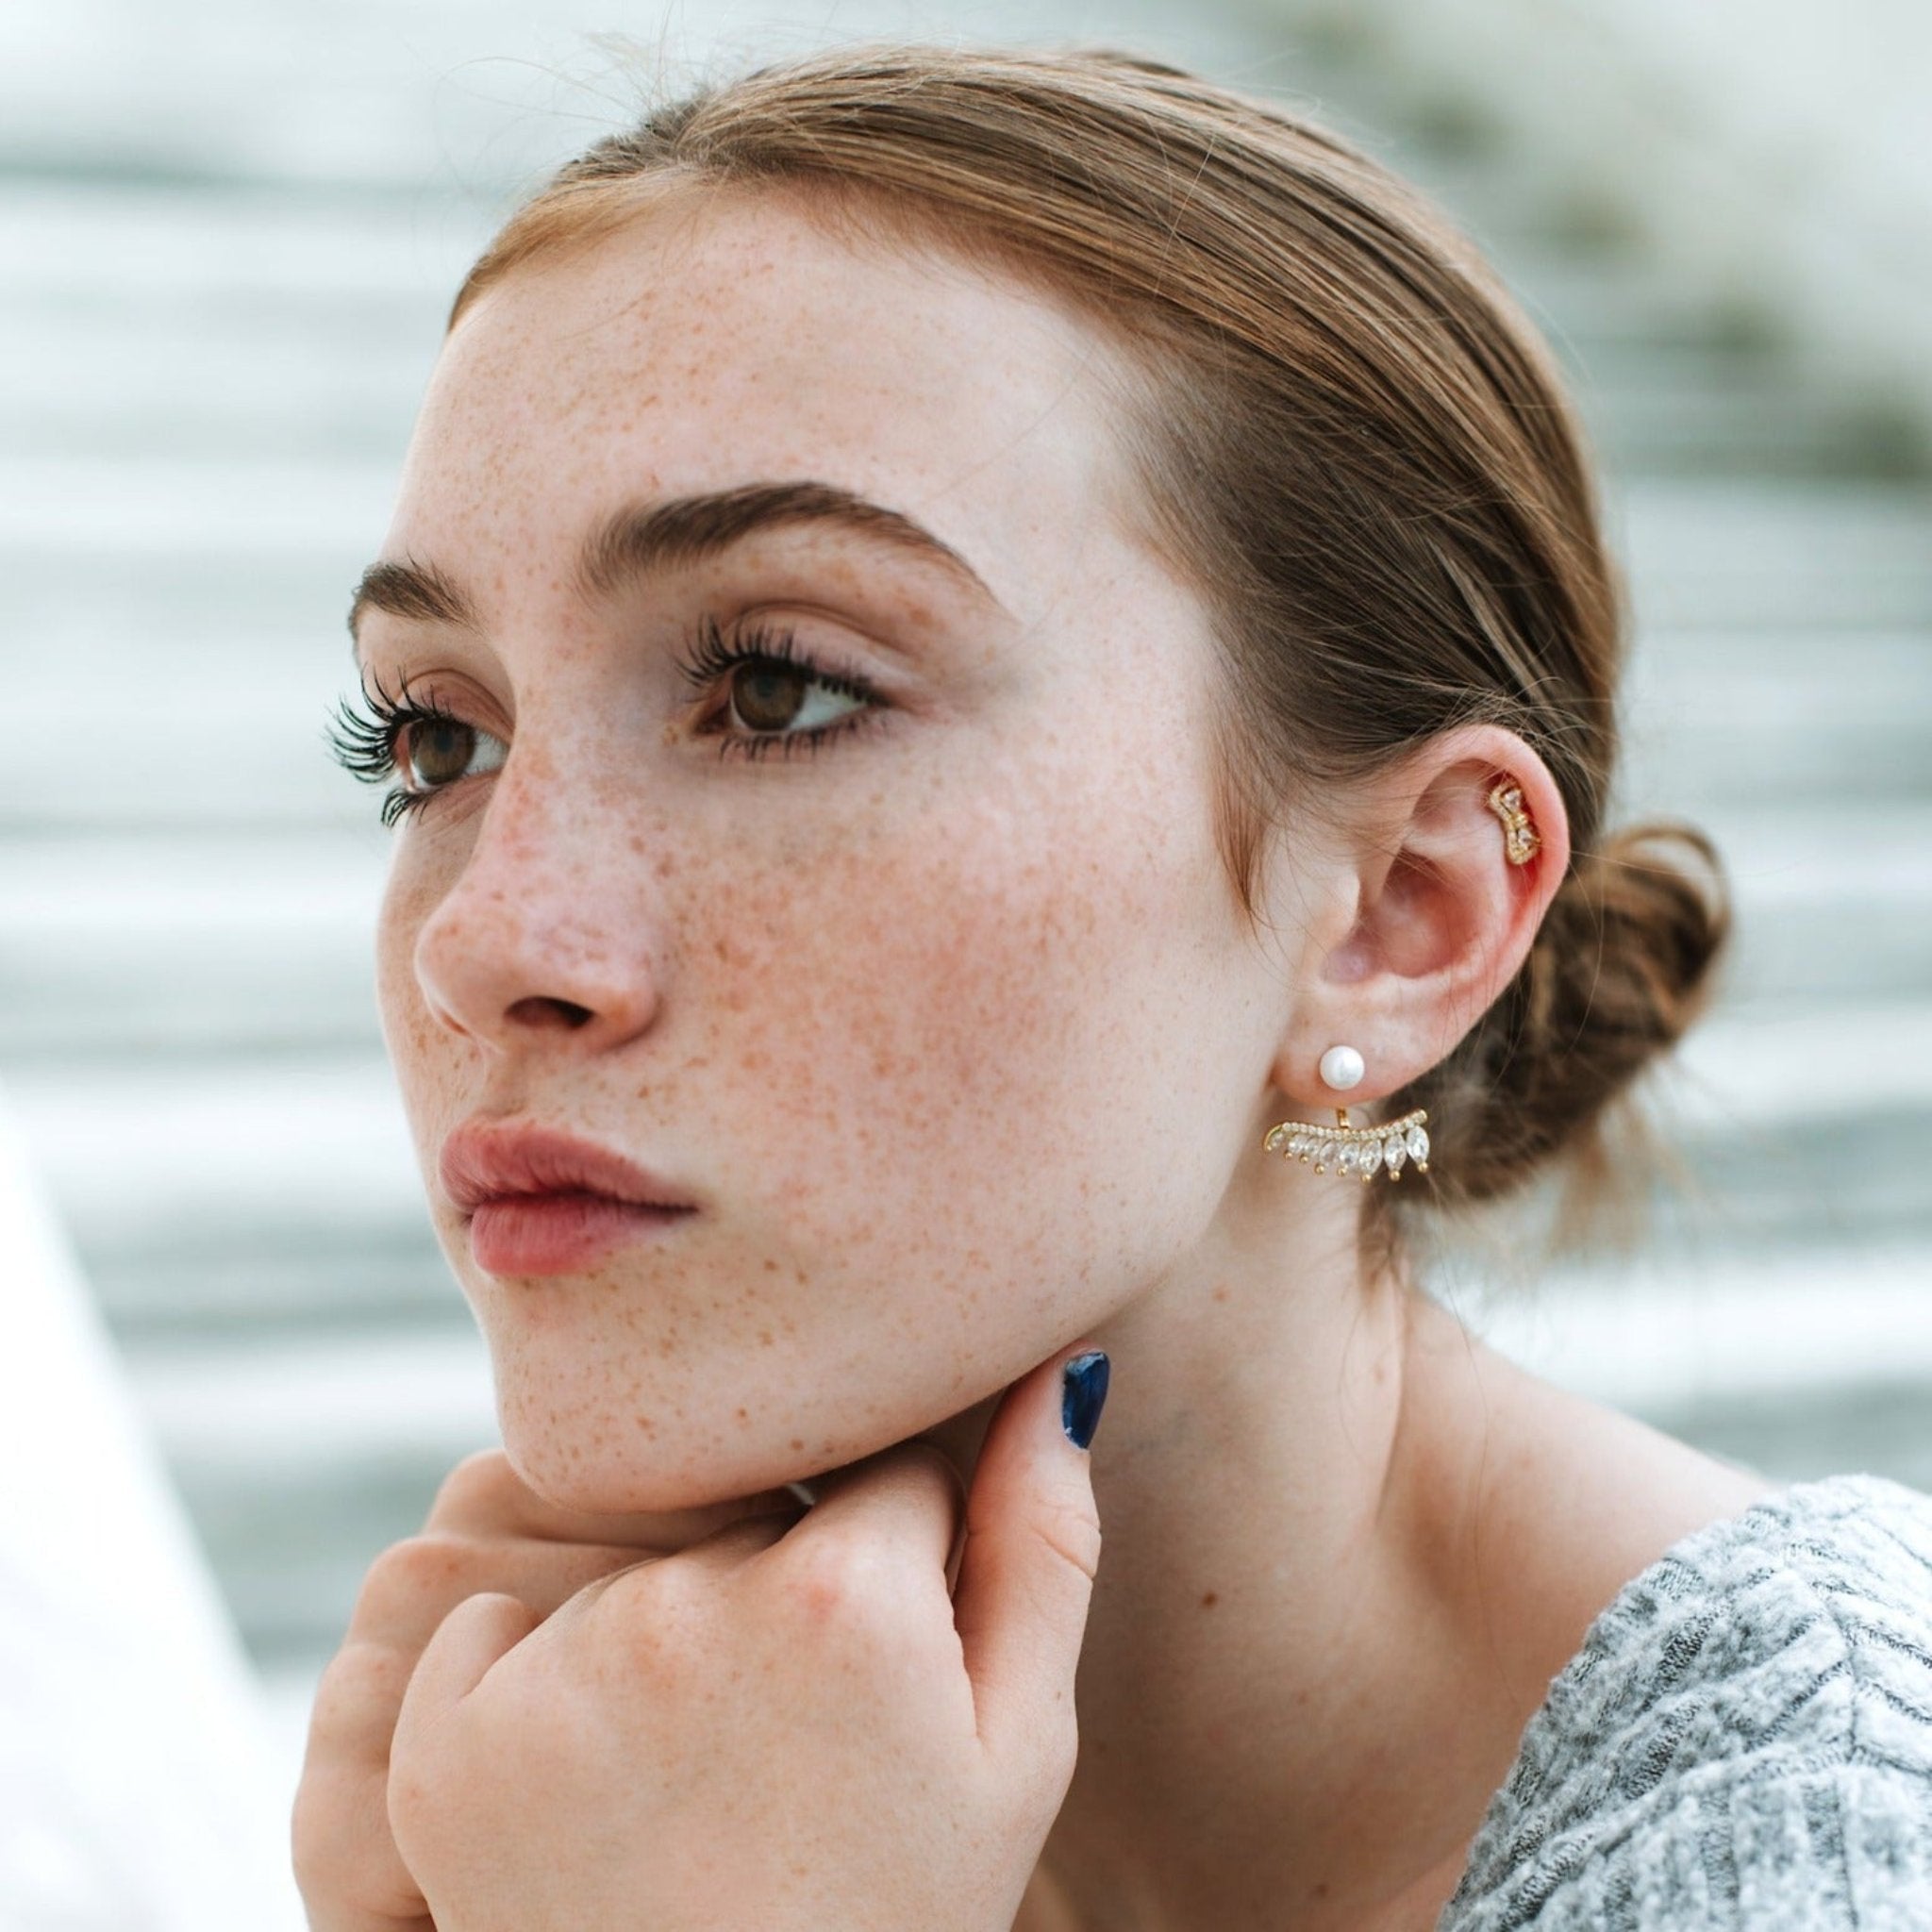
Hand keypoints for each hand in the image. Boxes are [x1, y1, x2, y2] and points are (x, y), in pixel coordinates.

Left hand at [383, 1343, 1107, 1931]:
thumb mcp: (1017, 1754)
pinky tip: (594, 1784)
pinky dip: (533, 1678)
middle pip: (748, 1512)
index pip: (882, 1469)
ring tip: (693, 1776)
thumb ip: (1043, 1543)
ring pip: (628, 1562)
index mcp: (845, 1597)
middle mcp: (688, 1603)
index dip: (893, 1566)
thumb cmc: (888, 1914)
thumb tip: (1062, 1368)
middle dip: (774, 1588)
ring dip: (656, 1632)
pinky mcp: (447, 1736)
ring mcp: (555, 1670)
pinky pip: (495, 1626)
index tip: (876, 1669)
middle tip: (783, 1738)